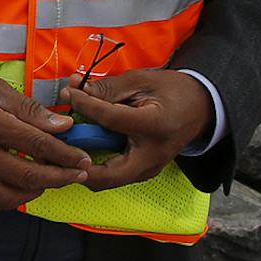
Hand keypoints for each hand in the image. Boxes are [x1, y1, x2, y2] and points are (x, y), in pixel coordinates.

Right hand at [0, 66, 91, 214]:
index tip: (83, 159)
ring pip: (10, 198)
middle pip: (28, 176)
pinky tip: (14, 186)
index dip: (66, 154)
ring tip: (45, 179)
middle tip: (77, 174)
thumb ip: (27, 110)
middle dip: (60, 177)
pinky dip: (7, 200)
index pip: (36, 144)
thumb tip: (63, 127)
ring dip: (34, 191)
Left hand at [65, 71, 212, 190]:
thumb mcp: (142, 80)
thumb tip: (74, 89)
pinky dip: (92, 164)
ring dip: (81, 165)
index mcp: (155, 127)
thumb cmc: (174, 92)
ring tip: (65, 143)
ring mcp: (149, 169)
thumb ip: (108, 88)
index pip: (109, 119)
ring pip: (106, 180)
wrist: (203, 109)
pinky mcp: (143, 172)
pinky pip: (112, 175)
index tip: (67, 93)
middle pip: (104, 175)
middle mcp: (152, 157)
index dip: (83, 104)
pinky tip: (80, 145)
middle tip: (57, 143)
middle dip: (75, 162)